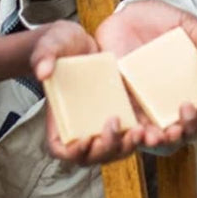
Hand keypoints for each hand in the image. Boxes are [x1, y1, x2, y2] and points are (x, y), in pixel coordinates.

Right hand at [32, 20, 143, 164]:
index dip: (72, 152)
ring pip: (114, 150)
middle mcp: (80, 129)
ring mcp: (100, 125)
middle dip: (106, 148)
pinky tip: (153, 128)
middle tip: (117, 128)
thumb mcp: (50, 45)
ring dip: (126, 146)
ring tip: (140, 131)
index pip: (60, 149)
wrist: (82, 42)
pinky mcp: (119, 116)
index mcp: (59, 119)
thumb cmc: (60, 45)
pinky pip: (129, 135)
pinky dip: (140, 136)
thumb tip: (44, 71)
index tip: (86, 139)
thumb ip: (43, 56)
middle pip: (91, 155)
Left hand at [95, 1, 196, 147]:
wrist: (124, 15)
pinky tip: (140, 133)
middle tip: (185, 108)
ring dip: (164, 141)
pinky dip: (138, 137)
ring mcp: (147, 105)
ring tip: (163, 135)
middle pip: (186, 129)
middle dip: (189, 126)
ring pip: (160, 136)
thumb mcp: (183, 21)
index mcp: (189, 86)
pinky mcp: (125, 104)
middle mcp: (170, 101)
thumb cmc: (157, 19)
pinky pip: (132, 129)